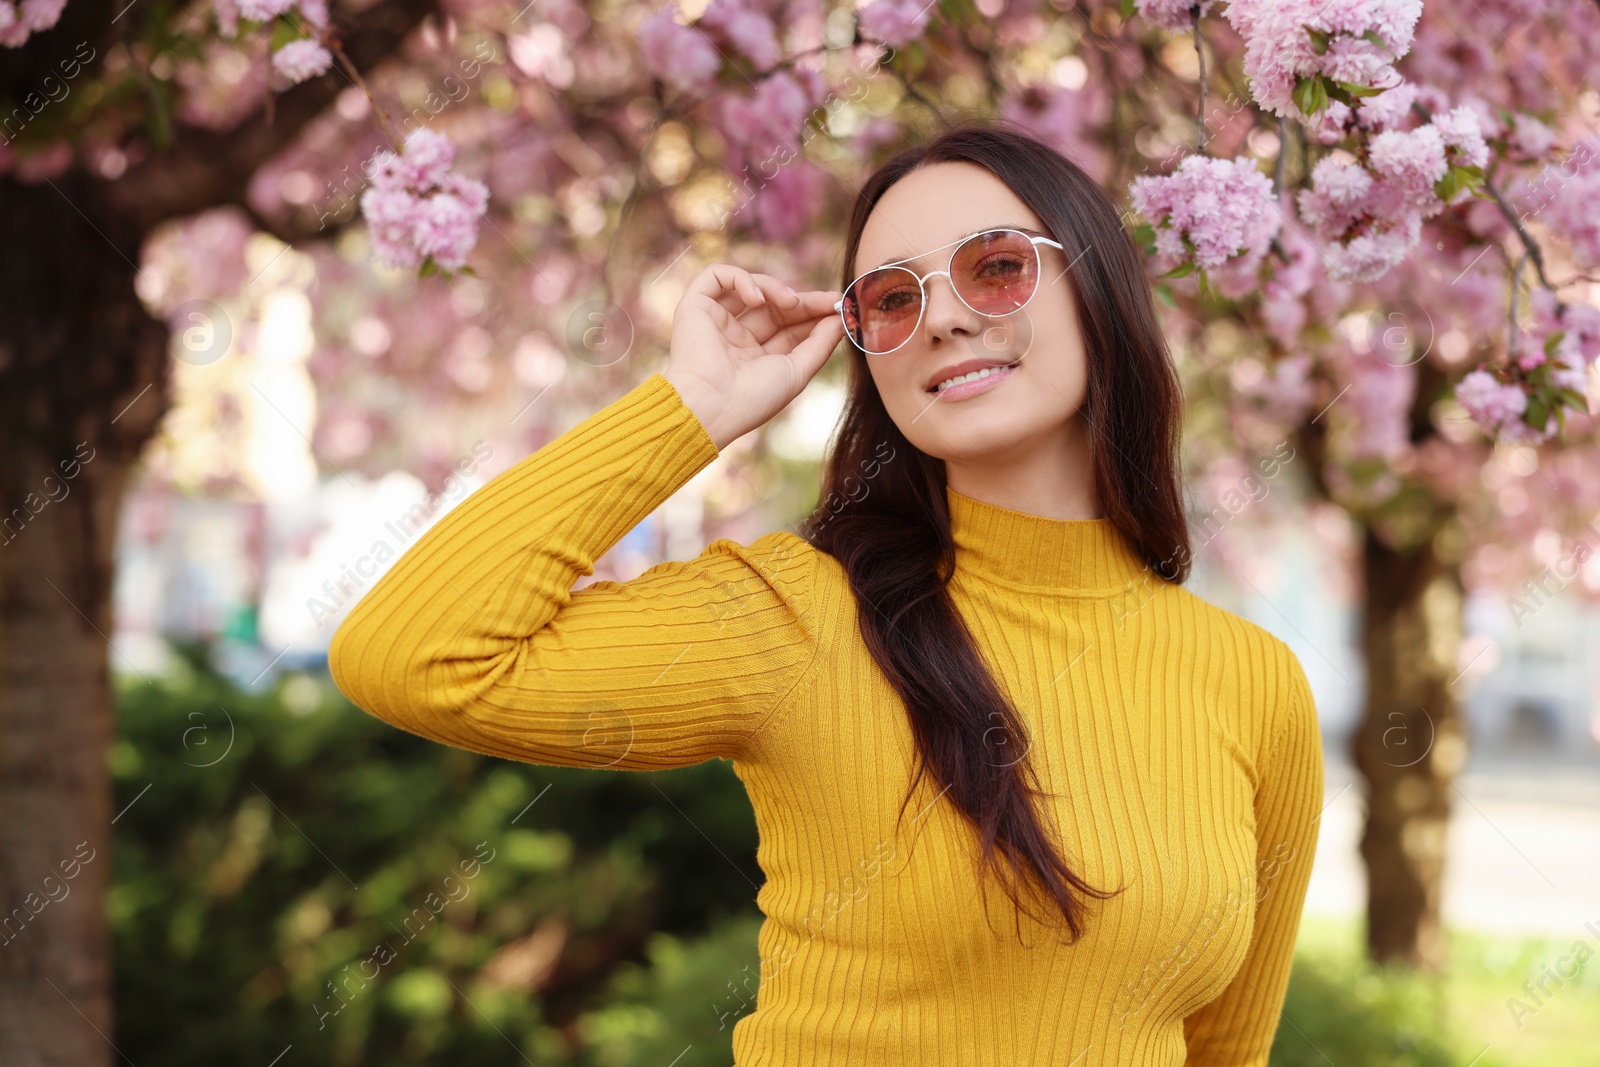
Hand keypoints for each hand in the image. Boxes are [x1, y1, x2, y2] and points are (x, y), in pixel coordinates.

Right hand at [664, 263, 845, 449]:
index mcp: (757, 358)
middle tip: (828, 300)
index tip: (838, 306)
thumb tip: (841, 319)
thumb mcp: (797, 371)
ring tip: (790, 302)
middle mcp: (736, 338)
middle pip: (774, 307)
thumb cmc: (754, 398)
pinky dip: (741, 279)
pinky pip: (717, 277)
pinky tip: (756, 298)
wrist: (712, 405)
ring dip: (776, 288)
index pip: (789, 327)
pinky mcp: (695, 307)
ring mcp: (716, 321)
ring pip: (750, 287)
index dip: (813, 314)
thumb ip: (820, 344)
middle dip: (803, 301)